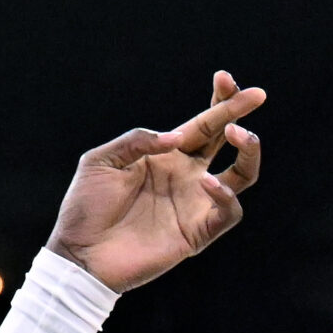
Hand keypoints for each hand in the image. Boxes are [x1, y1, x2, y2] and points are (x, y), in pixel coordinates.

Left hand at [46, 72, 266, 292]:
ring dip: (249, 152)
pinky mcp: (197, 232)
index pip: (202, 125)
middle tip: (256, 95)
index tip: (224, 78)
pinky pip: (228, 211)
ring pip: (243, 175)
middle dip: (240, 114)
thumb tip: (178, 137)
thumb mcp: (100, 162)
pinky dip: (225, 195)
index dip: (218, 101)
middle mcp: (187, 176)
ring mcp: (195, 203)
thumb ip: (136, 141)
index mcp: (166, 156)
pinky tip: (207, 182)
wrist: (77, 254)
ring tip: (240, 134)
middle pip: (227, 141)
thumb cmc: (85, 207)